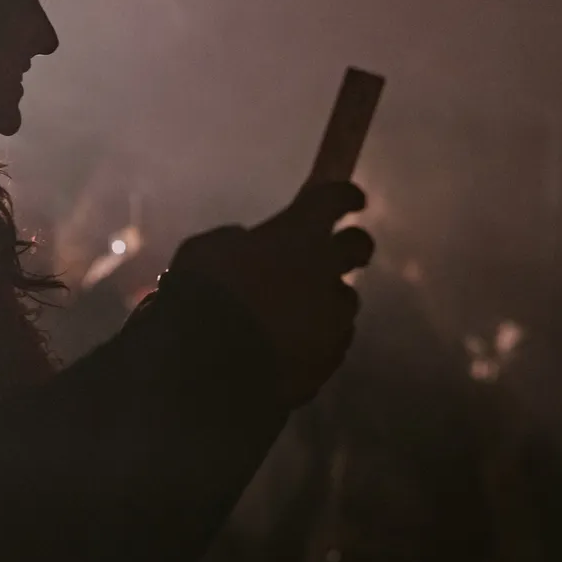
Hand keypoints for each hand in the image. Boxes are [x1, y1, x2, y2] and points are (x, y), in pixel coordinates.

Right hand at [170, 182, 373, 406]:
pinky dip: (317, 336)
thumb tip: (245, 242)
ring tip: (295, 311)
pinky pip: (333, 340)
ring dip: (326, 298)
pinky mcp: (329, 357)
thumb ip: (236, 241)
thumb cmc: (203, 294)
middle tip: (332, 252)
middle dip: (350, 247)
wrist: (208, 365)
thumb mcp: (206, 249)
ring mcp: (333, 318)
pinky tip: (291, 343)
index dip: (345, 196)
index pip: (337, 199)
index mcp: (299, 234)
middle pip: (359, 247)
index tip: (351, 199)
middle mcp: (326, 271)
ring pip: (343, 300)